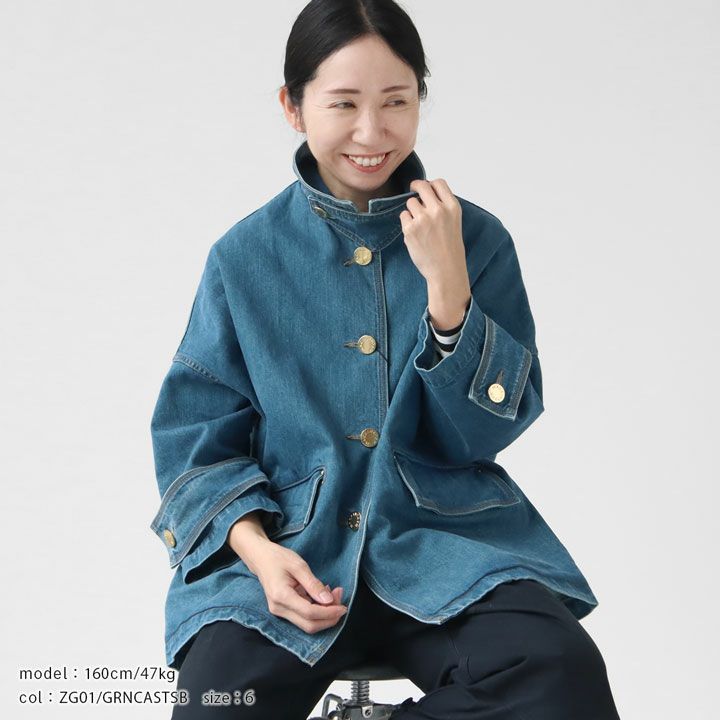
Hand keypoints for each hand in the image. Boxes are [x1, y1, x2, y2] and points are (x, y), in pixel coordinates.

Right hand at [246, 537, 347, 633]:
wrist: (261, 558)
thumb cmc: (278, 558)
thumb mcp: (299, 565)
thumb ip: (314, 584)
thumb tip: (329, 600)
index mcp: (281, 596)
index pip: (309, 613)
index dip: (329, 612)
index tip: (344, 606)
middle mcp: (279, 609)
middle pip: (309, 625)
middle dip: (329, 617)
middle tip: (341, 599)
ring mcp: (280, 612)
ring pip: (307, 624)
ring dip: (325, 615)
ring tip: (334, 594)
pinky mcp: (284, 611)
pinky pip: (303, 617)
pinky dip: (317, 611)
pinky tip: (323, 597)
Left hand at [400, 179, 471, 328]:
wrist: (446, 269)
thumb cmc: (450, 248)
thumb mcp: (455, 222)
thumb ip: (443, 206)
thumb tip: (426, 192)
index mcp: (452, 207)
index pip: (439, 183)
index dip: (430, 184)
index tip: (425, 187)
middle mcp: (438, 210)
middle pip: (421, 186)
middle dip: (416, 187)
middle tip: (413, 190)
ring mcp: (423, 219)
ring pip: (410, 202)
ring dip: (412, 210)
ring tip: (420, 225)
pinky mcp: (410, 229)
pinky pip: (403, 216)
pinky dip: (407, 222)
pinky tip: (415, 234)